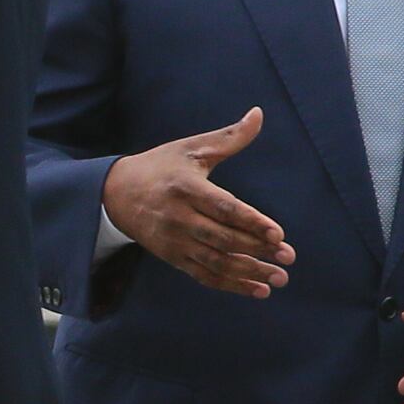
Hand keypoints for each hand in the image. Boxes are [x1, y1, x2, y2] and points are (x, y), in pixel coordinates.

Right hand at [105, 108, 293, 295]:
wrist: (115, 194)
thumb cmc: (160, 166)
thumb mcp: (191, 148)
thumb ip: (228, 137)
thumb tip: (258, 114)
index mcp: (186, 188)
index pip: (224, 208)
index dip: (252, 222)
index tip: (278, 234)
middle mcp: (179, 217)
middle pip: (223, 239)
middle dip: (258, 251)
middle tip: (288, 258)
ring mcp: (174, 241)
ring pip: (216, 262)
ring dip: (249, 273)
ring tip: (279, 279)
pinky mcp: (172, 257)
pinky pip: (204, 275)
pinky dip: (231, 285)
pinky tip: (257, 290)